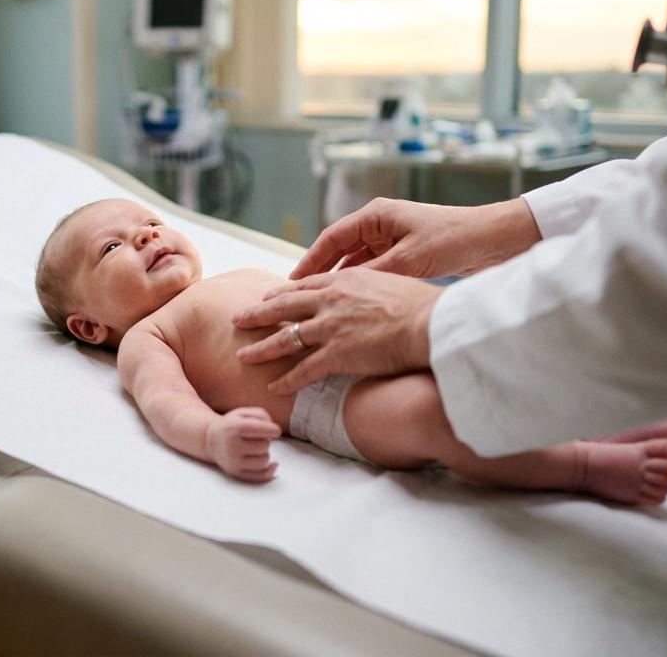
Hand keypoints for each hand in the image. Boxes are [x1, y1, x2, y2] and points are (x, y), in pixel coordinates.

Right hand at [207, 407, 281, 481]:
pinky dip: (270, 470)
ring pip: (264, 460)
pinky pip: (261, 476)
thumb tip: (275, 432)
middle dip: (265, 440)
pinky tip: (272, 463)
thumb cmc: (232, 425)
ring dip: (264, 453)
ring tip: (255, 448)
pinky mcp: (237, 473)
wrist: (211, 441)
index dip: (272, 430)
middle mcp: (232, 446)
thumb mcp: (242, 413)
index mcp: (233, 428)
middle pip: (265, 445)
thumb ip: (261, 415)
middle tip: (256, 438)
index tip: (276, 431)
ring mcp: (234, 462)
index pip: (259, 429)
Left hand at [231, 268, 441, 393]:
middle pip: (282, 307)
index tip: (265, 297)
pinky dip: (287, 380)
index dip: (280, 293)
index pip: (303, 286)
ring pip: (285, 339)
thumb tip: (365, 295)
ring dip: (261, 349)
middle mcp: (331, 301)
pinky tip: (273, 387)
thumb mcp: (388, 282)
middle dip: (255, 314)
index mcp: (343, 281)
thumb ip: (367, 288)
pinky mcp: (337, 354)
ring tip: (241, 357)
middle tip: (236, 319)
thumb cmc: (420, 304)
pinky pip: (304, 370)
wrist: (430, 322)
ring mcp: (331, 327)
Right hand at [293, 197, 540, 278]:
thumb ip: (374, 274)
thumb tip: (340, 292)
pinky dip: (359, 283)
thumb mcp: (410, 259)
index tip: (291, 281)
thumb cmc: (454, 239)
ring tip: (318, 303)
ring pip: (354, 260)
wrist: (493, 239)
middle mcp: (381, 223)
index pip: (332, 237)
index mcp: (377, 214)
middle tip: (296, 295)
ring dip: (338, 279)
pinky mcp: (404, 252)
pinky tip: (350, 302)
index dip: (310, 260)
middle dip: (318, 272)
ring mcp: (392, 237)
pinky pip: (372, 268)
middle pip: (339, 249)